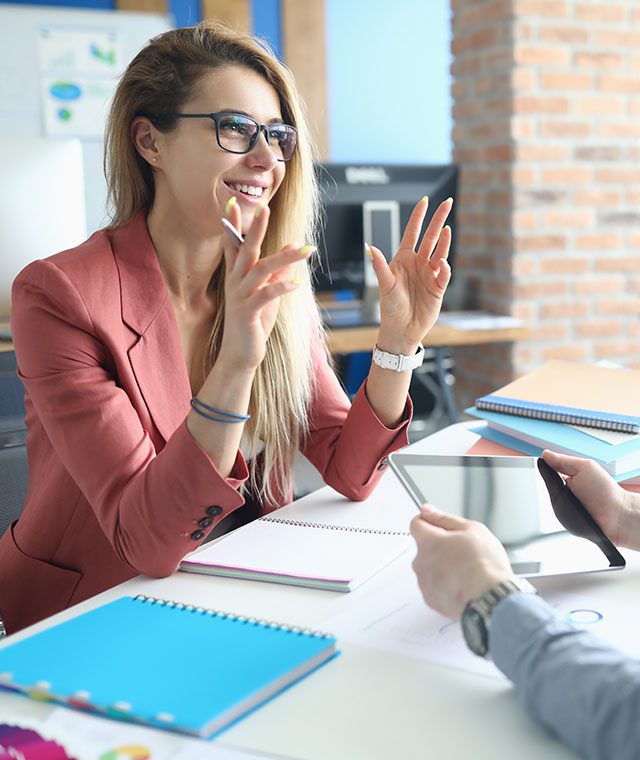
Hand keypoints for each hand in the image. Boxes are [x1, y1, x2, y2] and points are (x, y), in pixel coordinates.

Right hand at [218, 202, 310, 373]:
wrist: (241, 354)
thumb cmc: (254, 322)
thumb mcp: (267, 293)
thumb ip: (277, 271)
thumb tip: (293, 248)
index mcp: (237, 276)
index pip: (233, 245)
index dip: (232, 225)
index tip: (233, 203)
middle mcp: (235, 283)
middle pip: (245, 250)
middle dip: (256, 229)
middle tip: (265, 208)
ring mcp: (240, 297)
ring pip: (260, 270)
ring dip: (284, 257)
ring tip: (305, 249)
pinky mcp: (247, 313)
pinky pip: (266, 295)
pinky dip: (282, 287)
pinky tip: (297, 283)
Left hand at [369, 197, 452, 353]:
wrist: (401, 330)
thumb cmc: (390, 308)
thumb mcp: (385, 285)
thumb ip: (379, 266)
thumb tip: (370, 248)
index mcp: (404, 259)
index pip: (413, 233)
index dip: (419, 216)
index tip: (425, 200)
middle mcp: (418, 263)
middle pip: (430, 237)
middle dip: (438, 220)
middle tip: (447, 203)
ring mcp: (429, 274)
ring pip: (440, 252)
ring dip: (444, 241)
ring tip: (446, 230)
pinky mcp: (438, 287)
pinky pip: (444, 274)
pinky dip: (445, 268)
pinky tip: (441, 264)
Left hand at [410, 505, 513, 618]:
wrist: (491, 600)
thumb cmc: (485, 566)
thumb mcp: (471, 530)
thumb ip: (444, 518)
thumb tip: (428, 511)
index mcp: (429, 542)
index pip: (416, 524)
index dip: (428, 522)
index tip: (438, 525)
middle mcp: (421, 562)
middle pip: (424, 547)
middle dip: (438, 546)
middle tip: (460, 551)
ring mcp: (424, 582)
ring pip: (428, 567)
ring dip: (440, 566)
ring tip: (463, 570)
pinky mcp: (430, 599)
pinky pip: (433, 585)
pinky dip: (444, 584)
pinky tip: (461, 584)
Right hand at [542, 449, 639, 550]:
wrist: (617, 516)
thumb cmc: (606, 491)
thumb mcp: (584, 468)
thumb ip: (563, 460)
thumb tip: (545, 454)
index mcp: (571, 476)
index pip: (551, 469)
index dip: (545, 468)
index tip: (541, 465)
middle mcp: (567, 491)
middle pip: (547, 485)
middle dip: (549, 484)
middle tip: (560, 484)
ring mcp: (565, 506)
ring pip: (548, 500)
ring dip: (554, 498)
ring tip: (568, 499)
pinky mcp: (565, 520)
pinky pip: (553, 514)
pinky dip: (558, 511)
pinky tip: (567, 510)